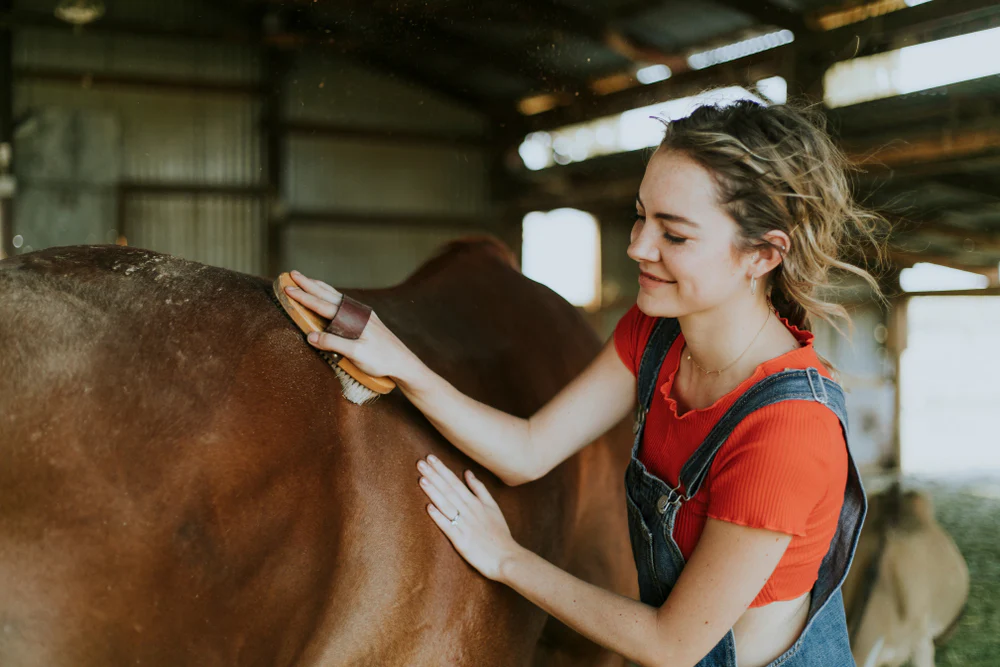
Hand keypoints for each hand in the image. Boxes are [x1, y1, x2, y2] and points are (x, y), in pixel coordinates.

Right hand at [283, 270, 415, 379]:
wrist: (403, 362)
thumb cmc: (381, 360)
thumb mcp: (356, 354)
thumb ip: (334, 344)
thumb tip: (310, 336)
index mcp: (353, 318)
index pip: (323, 305)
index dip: (304, 297)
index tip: (288, 289)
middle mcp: (358, 311)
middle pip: (328, 295)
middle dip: (309, 284)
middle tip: (291, 274)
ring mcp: (363, 314)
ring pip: (336, 296)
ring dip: (320, 287)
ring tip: (307, 280)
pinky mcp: (366, 319)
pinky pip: (344, 302)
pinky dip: (332, 296)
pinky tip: (330, 296)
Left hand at [417, 455, 519, 581]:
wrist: (506, 557)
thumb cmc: (499, 533)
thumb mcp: (493, 506)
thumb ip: (480, 489)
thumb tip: (467, 472)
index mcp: (475, 502)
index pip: (455, 482)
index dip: (442, 469)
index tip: (430, 458)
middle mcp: (469, 511)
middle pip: (449, 490)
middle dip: (434, 475)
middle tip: (420, 462)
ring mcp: (465, 525)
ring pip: (446, 505)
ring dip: (433, 492)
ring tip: (421, 479)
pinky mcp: (461, 541)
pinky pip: (448, 527)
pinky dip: (438, 517)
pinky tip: (428, 507)